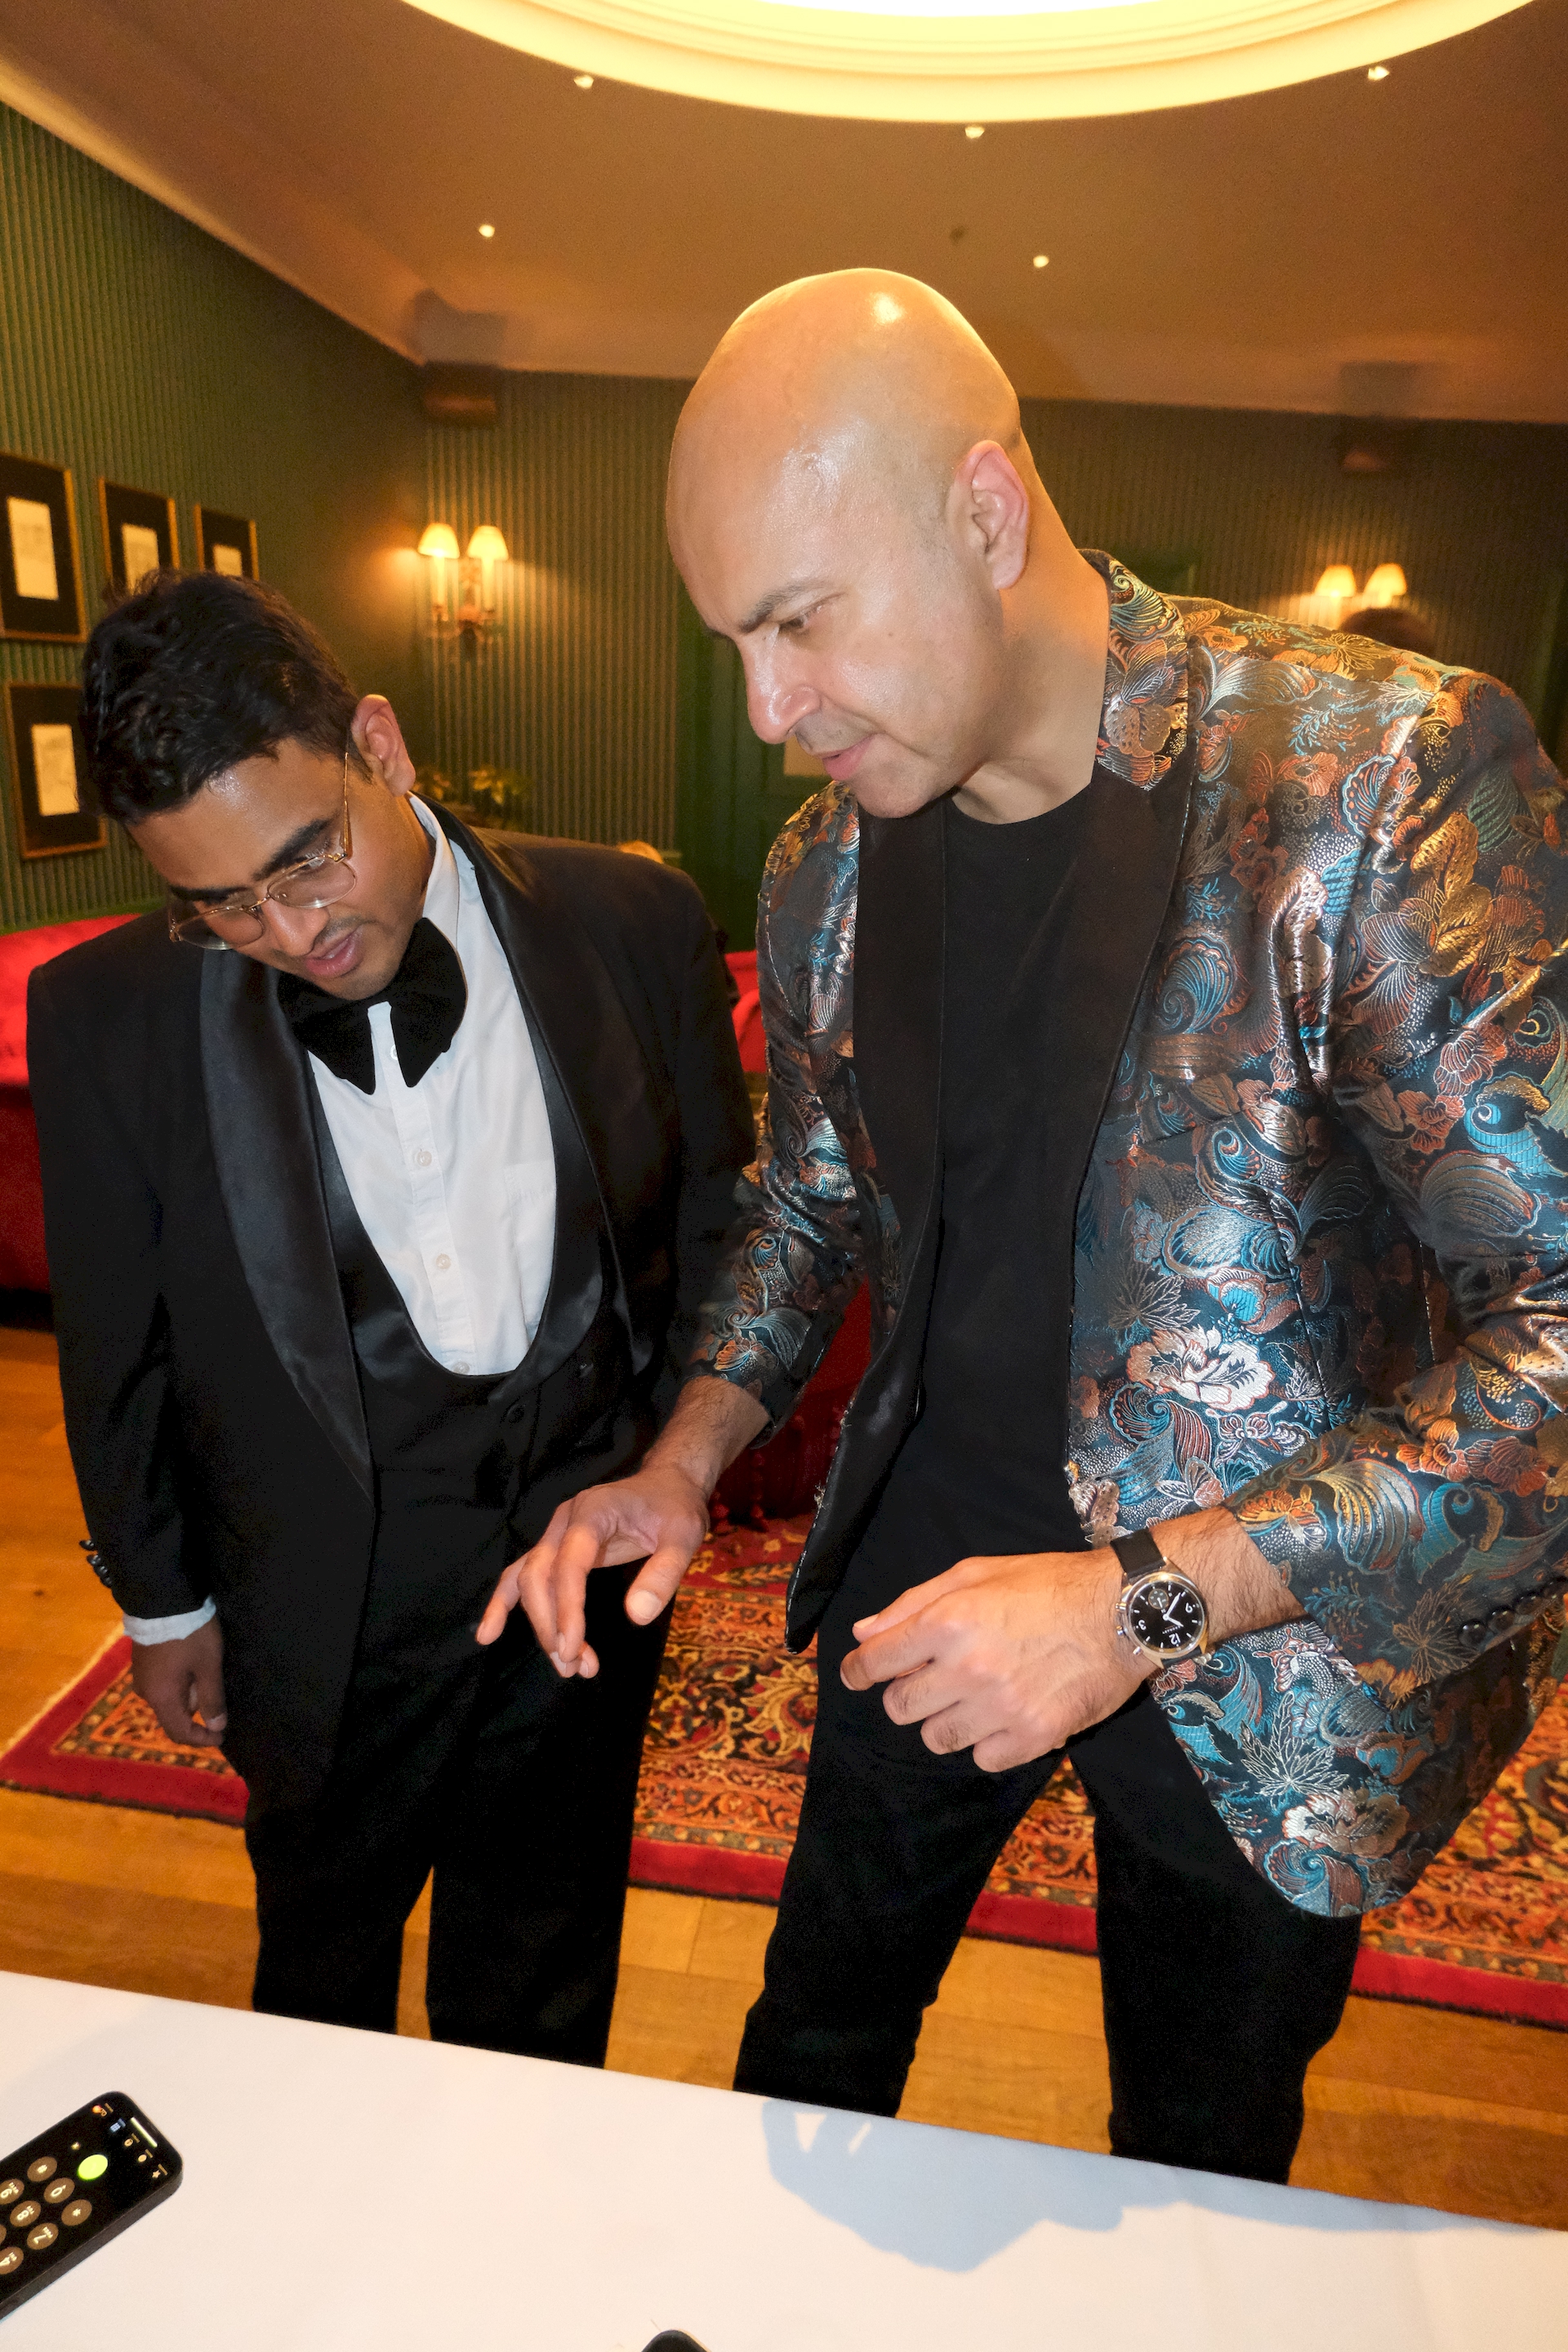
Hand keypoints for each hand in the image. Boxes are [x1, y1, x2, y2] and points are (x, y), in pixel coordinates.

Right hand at [130, 1616, 227, 1748]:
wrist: (162, 1599)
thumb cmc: (190, 1634)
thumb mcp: (208, 1665)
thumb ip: (211, 1698)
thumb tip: (216, 1727)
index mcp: (161, 1697)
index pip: (179, 1732)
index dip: (201, 1739)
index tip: (221, 1735)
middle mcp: (145, 1693)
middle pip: (172, 1716)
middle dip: (196, 1714)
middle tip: (217, 1695)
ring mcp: (141, 1677)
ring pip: (167, 1698)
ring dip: (188, 1695)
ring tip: (206, 1673)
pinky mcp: (141, 1663)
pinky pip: (162, 1684)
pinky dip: (179, 1684)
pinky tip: (192, 1666)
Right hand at [477, 1460, 710, 1677]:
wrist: (667, 1484)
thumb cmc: (675, 1508)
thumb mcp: (684, 1536)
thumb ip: (664, 1573)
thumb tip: (636, 1616)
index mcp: (592, 1512)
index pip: (568, 1565)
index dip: (567, 1608)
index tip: (573, 1647)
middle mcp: (564, 1522)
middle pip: (539, 1576)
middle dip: (550, 1625)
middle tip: (575, 1666)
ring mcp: (556, 1534)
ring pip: (528, 1581)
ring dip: (541, 1625)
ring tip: (567, 1667)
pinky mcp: (556, 1549)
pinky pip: (522, 1576)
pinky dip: (504, 1604)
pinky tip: (489, 1634)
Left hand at [840, 1548, 1148, 1771]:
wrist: (1122, 1612)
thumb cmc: (1046, 1585)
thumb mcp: (975, 1573)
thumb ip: (912, 1604)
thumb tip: (864, 1635)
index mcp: (948, 1622)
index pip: (876, 1662)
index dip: (858, 1670)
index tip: (858, 1674)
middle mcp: (968, 1669)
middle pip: (900, 1707)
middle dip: (905, 1693)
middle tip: (930, 1680)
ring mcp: (1001, 1709)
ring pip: (937, 1739)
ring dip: (944, 1720)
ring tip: (972, 1697)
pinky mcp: (1034, 1737)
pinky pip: (981, 1759)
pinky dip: (986, 1742)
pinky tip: (1004, 1714)